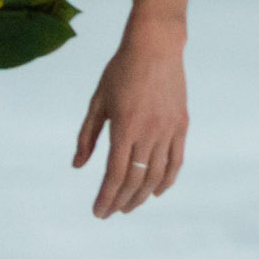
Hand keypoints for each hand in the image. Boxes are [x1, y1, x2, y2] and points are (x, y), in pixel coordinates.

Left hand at [74, 21, 187, 217]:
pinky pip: (176, 160)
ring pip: (156, 174)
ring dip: (142, 196)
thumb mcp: (97, 101)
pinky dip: (167, 180)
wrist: (156, 46)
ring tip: (129, 206)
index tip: (98, 212)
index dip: (106, 198)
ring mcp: (168, 129)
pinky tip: (156, 191)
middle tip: (110, 212)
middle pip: (135, 179)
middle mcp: (149, 131)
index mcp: (125, 127)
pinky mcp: (181, 124)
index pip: (115, 174)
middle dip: (121, 201)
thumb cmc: (121, 70)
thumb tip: (77, 166)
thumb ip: (87, 136)